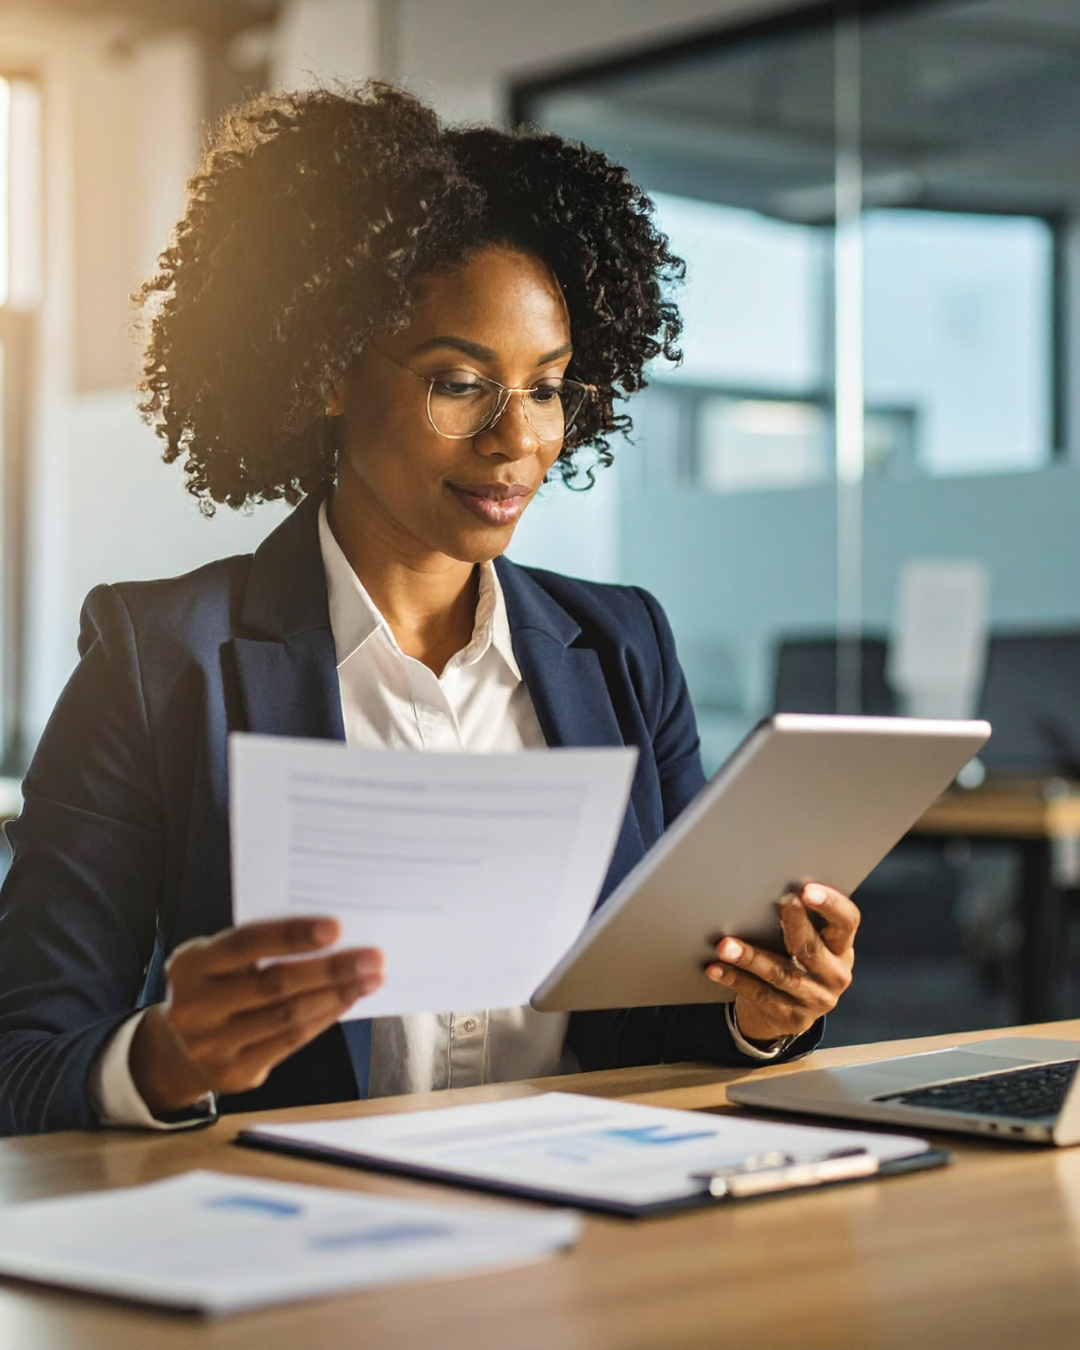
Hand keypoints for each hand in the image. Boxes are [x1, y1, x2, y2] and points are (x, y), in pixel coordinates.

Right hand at [129, 917, 382, 1115]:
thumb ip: (259, 947)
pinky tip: (347, 1000)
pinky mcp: (234, 1073)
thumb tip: (331, 936)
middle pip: (274, 983)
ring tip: (371, 978)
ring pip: (288, 1016)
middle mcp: (196, 1006)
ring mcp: (212, 1045)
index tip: (336, 927)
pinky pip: (290, 1041)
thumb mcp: (219, 960)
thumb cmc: (215, 986)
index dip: (292, 935)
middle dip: (330, 968)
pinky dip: (324, 1018)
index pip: (247, 943)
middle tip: (373, 956)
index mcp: (191, 964)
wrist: (176, 1050)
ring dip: (336, 995)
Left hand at [705, 883, 858, 1046]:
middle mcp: (834, 974)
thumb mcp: (810, 943)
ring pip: (781, 973)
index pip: (847, 922)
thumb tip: (767, 885)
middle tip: (779, 902)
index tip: (808, 890)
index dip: (831, 905)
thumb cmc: (795, 962)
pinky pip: (759, 994)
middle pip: (812, 947)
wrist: (787, 1016)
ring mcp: (814, 999)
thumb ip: (801, 920)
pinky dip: (734, 979)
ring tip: (726, 945)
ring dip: (751, 957)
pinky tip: (715, 968)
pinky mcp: (791, 1016)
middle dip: (794, 923)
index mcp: (841, 948)